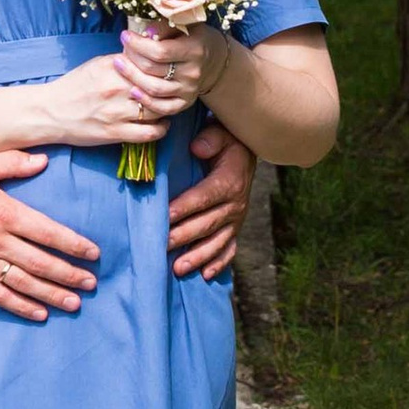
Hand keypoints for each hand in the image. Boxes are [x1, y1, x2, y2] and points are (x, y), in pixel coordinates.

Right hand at [0, 151, 100, 320]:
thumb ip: (14, 163)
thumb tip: (43, 161)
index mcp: (5, 213)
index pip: (49, 233)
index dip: (74, 245)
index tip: (94, 254)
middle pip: (42, 263)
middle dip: (71, 274)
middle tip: (91, 283)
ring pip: (25, 283)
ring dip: (53, 294)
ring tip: (74, 302)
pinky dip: (21, 306)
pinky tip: (40, 313)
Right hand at [28, 53, 185, 153]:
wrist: (50, 112)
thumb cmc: (74, 86)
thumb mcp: (97, 65)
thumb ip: (122, 60)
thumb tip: (147, 54)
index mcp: (112, 67)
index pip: (150, 61)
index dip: (165, 64)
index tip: (170, 67)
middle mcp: (116, 88)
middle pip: (157, 84)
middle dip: (169, 85)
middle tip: (174, 87)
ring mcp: (117, 112)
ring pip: (158, 108)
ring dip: (167, 107)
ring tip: (168, 105)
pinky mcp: (115, 133)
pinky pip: (150, 133)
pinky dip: (161, 129)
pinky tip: (162, 124)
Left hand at [120, 20, 213, 109]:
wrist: (212, 60)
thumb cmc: (192, 37)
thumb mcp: (183, 24)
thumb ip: (164, 27)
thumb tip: (145, 33)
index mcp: (194, 50)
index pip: (160, 51)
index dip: (138, 44)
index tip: (124, 35)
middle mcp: (193, 72)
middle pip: (154, 69)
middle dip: (131, 59)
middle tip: (120, 51)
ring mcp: (189, 90)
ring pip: (155, 89)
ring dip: (132, 77)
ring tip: (119, 66)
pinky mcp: (185, 103)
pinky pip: (163, 108)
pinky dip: (146, 102)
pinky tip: (133, 91)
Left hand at [166, 119, 256, 279]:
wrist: (246, 153)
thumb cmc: (226, 142)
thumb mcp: (221, 132)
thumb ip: (210, 138)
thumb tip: (197, 147)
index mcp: (229, 181)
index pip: (204, 197)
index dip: (185, 207)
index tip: (165, 217)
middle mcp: (235, 204)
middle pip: (207, 224)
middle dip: (184, 237)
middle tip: (162, 246)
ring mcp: (236, 219)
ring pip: (217, 242)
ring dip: (198, 256)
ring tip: (178, 269)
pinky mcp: (235, 228)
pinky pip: (229, 249)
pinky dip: (219, 263)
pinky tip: (205, 276)